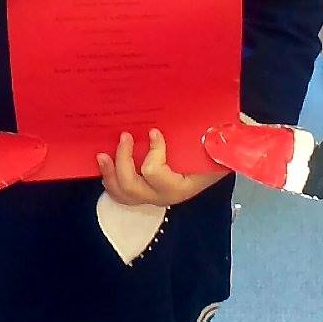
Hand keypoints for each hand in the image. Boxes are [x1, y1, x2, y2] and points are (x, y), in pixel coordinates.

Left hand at [97, 130, 227, 206]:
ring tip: (102, 155)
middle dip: (123, 160)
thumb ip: (214, 141)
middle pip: (132, 186)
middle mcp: (163, 196)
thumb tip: (220, 125)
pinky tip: (105, 164)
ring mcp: (151, 196)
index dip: (152, 153)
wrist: (214, 166)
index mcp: (181, 186)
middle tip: (125, 136)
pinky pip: (120, 193)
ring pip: (122, 194)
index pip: (155, 173)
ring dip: (110, 173)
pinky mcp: (143, 192)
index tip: (154, 132)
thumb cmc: (214, 155)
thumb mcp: (217, 149)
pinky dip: (110, 179)